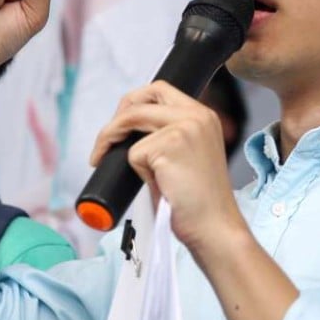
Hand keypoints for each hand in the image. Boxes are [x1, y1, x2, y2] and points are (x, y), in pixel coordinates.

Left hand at [90, 81, 247, 255]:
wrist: (215, 228)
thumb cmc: (199, 202)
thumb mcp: (188, 157)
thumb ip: (169, 137)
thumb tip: (129, 131)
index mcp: (204, 116)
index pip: (160, 91)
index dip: (135, 103)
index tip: (120, 123)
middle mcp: (197, 115)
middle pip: (142, 98)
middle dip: (117, 115)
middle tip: (104, 140)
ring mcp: (185, 127)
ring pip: (131, 120)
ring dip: (111, 139)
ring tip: (104, 159)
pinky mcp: (170, 145)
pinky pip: (134, 153)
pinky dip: (138, 172)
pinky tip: (158, 186)